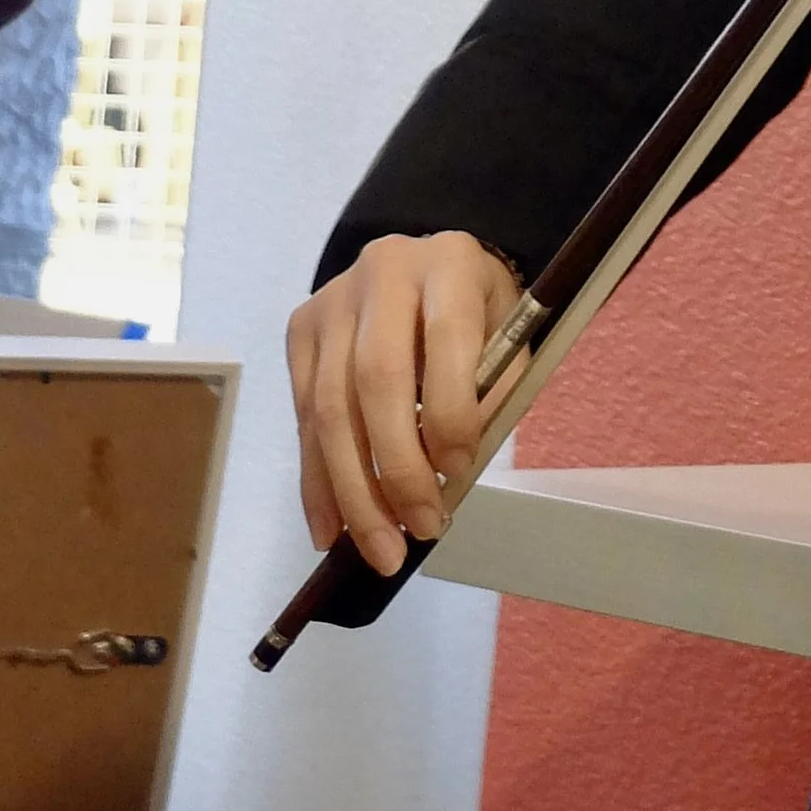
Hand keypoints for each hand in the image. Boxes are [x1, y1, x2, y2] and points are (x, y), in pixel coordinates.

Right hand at [286, 231, 520, 575]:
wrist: (429, 265)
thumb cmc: (481, 311)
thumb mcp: (509, 336)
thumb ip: (493, 393)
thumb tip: (453, 471)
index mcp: (451, 262)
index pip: (446, 338)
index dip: (451, 412)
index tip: (461, 472)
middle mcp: (384, 270)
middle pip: (376, 380)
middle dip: (396, 468)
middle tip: (420, 529)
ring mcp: (332, 300)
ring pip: (330, 407)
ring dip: (353, 490)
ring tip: (379, 548)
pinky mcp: (300, 330)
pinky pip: (303, 418)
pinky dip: (318, 481)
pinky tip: (332, 529)